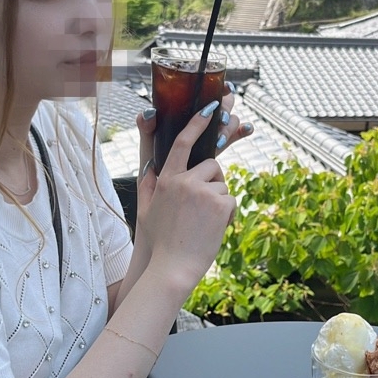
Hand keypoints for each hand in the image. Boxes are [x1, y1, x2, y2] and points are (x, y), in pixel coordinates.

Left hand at [136, 83, 252, 173]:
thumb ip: (147, 130)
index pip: (202, 97)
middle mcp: (202, 123)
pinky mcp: (220, 149)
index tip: (221, 89)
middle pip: (221, 106)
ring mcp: (213, 135)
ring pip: (230, 120)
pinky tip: (246, 129)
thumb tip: (148, 113)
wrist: (165, 195)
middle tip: (220, 119)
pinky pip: (235, 136)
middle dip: (225, 108)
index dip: (215, 88)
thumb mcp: (149, 149)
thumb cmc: (154, 170)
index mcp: (185, 118)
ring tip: (220, 137)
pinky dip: (243, 130)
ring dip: (230, 123)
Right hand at [136, 105, 235, 296]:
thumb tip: (152, 167)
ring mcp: (204, 192)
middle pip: (211, 164)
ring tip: (204, 222)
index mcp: (167, 179)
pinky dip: (227, 213)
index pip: (183, 143)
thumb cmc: (159, 241)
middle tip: (203, 207)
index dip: (197, 123)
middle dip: (212, 180)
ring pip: (222, 183)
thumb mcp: (146, 210)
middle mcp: (186, 181)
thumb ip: (149, 185)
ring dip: (219, 199)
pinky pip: (231, 199)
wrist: (172, 268)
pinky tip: (213, 228)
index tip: (210, 109)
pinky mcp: (221, 205)